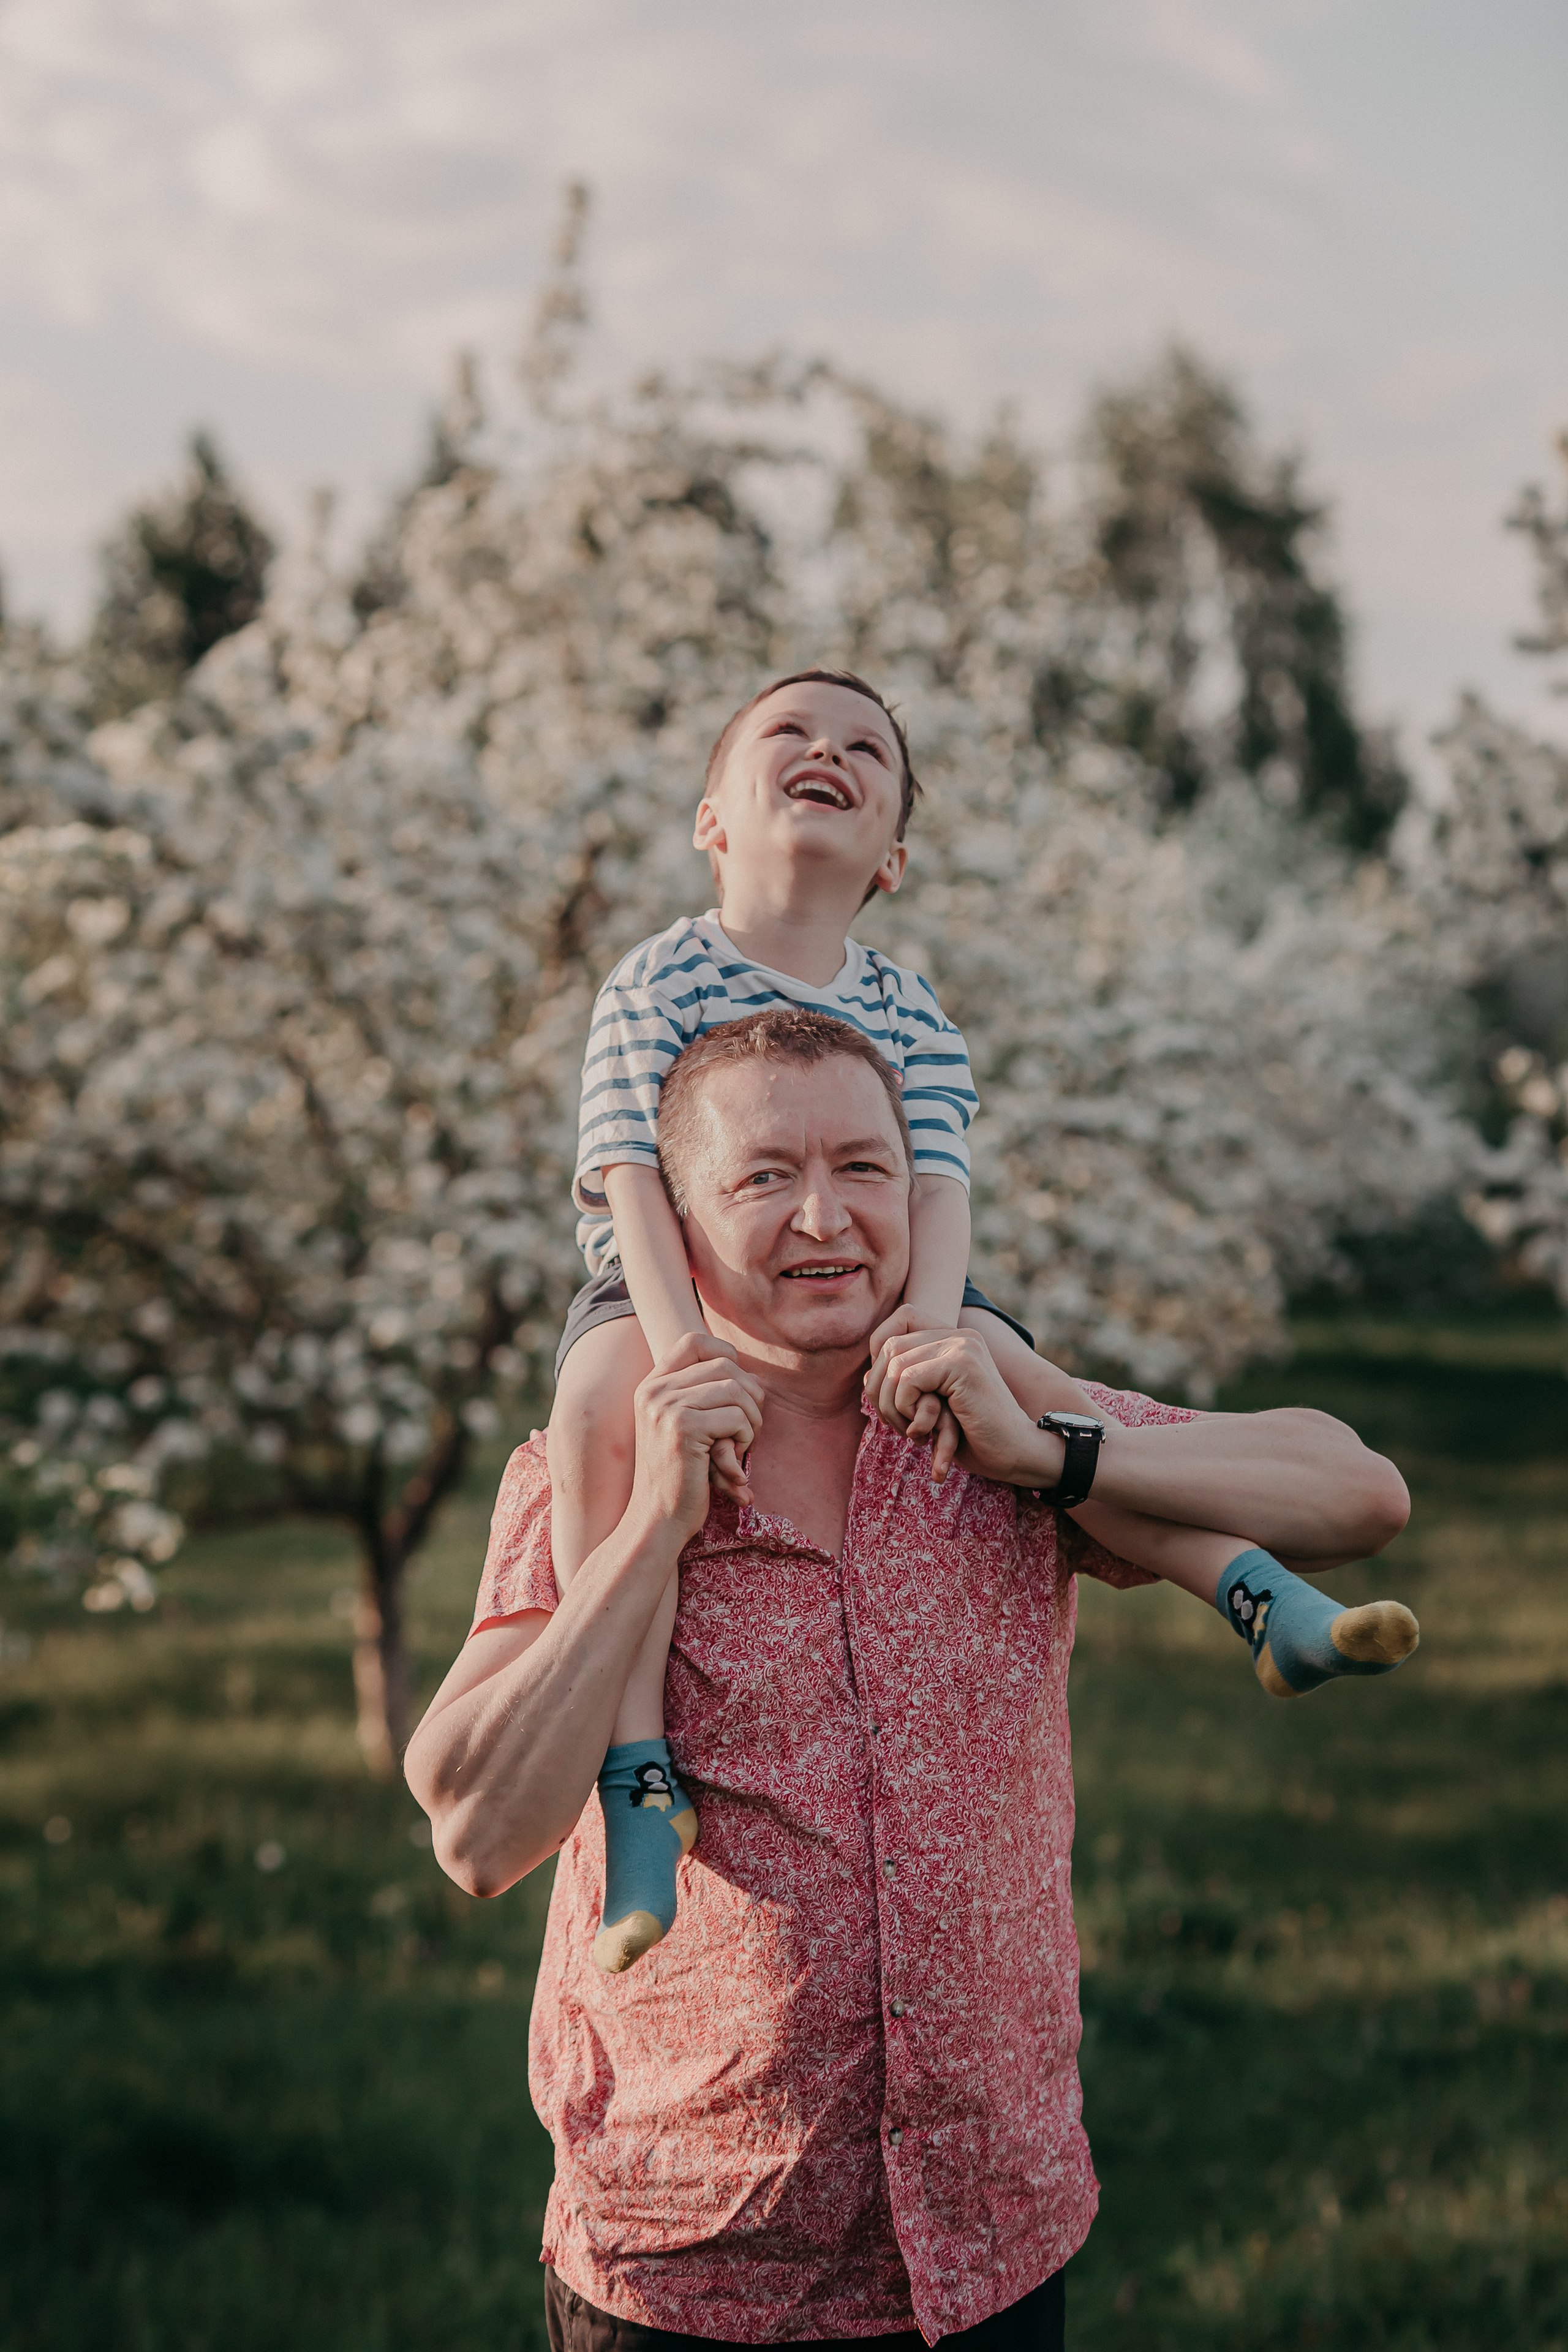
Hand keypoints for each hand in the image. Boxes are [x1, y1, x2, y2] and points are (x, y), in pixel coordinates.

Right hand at [629, 1333, 765, 1546]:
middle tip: (750, 1430)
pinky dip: (746, 1439)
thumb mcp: (686, 1428)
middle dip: (751, 1397)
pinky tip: (734, 1464)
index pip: (694, 1341)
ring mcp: (665, 1407)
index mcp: (651, 1386)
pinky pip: (736, 1417)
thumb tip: (754, 1375)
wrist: (657, 1520)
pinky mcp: (682, 1429)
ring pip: (735, 1390)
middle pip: (725, 1366)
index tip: (738, 1389)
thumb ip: (706, 1397)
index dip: (726, 1356)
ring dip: (752, 1421)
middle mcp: (654, 1390)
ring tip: (743, 1447)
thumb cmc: (681, 1477)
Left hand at [865, 1304, 964, 1475]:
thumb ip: (908, 1381)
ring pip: (895, 1365)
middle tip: (899, 1425)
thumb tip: (867, 1373)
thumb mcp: (934, 1404)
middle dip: (881, 1391)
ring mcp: (962, 1346)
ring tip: (914, 1433)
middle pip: (890, 1345)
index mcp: (954, 1338)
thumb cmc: (974, 1434)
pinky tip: (925, 1432)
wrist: (1017, 1453)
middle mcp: (959, 1335)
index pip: (900, 1319)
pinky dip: (907, 1410)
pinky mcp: (962, 1365)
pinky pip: (907, 1380)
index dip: (880, 1352)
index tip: (890, 1393)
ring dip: (893, 1407)